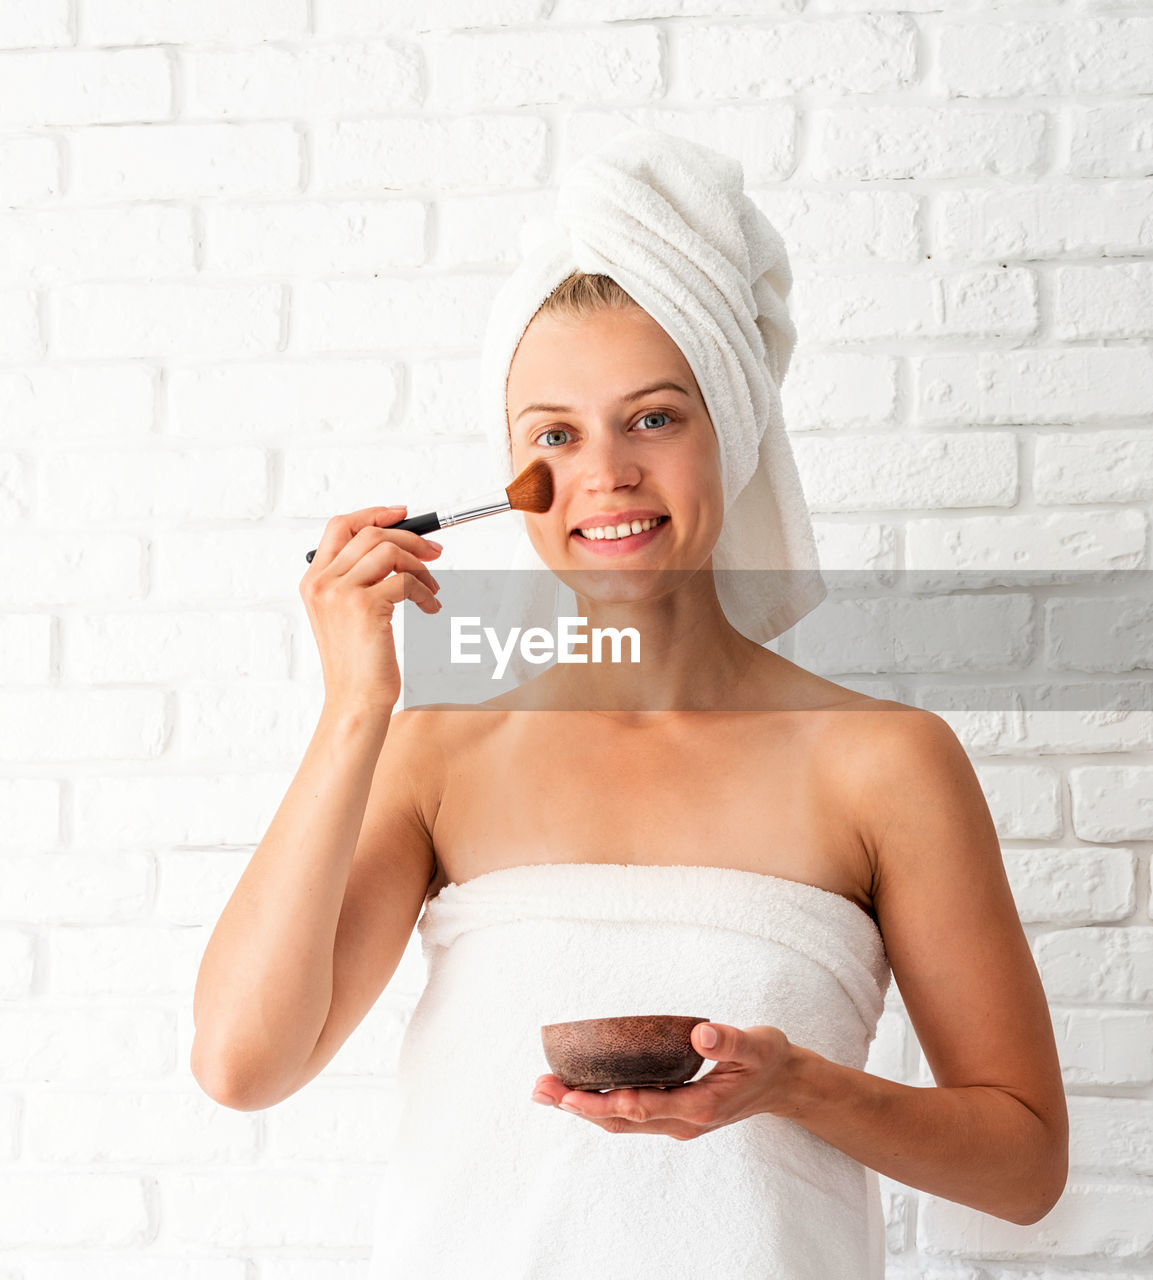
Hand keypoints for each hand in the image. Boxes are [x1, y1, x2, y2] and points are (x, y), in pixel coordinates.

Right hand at [300, 504, 442, 713]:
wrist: (355, 701)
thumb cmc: (357, 662)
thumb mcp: (346, 615)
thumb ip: (357, 579)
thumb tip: (396, 545)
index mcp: (313, 581)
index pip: (339, 527)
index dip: (373, 513)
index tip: (403, 515)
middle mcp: (322, 583)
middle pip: (370, 534)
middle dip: (410, 539)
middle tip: (435, 554)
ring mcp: (340, 593)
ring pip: (389, 552)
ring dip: (421, 567)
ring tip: (433, 589)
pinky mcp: (364, 606)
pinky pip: (406, 581)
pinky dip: (426, 592)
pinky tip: (431, 608)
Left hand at [530, 1022, 794, 1139]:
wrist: (783, 1085)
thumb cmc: (769, 1060)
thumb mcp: (759, 1045)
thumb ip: (731, 1041)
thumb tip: (702, 1033)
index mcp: (700, 1107)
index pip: (646, 1107)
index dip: (610, 1103)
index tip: (575, 1096)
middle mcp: (681, 1122)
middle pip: (622, 1120)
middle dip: (579, 1106)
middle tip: (540, 1088)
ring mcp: (675, 1121)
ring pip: (620, 1121)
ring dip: (581, 1107)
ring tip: (543, 1090)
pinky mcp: (671, 1113)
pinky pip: (628, 1113)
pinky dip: (599, 1104)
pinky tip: (575, 1090)